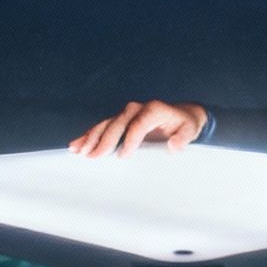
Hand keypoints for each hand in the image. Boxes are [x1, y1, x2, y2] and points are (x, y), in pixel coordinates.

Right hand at [69, 100, 209, 157]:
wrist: (181, 116)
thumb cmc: (185, 125)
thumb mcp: (190, 130)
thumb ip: (183, 138)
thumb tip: (174, 145)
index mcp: (154, 110)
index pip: (138, 124)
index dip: (130, 139)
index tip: (123, 156)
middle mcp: (137, 109)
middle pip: (117, 124)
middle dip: (104, 140)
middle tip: (92, 156)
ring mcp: (126, 114)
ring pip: (105, 125)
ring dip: (91, 138)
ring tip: (78, 150)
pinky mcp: (120, 121)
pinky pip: (102, 127)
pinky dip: (89, 136)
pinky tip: (76, 145)